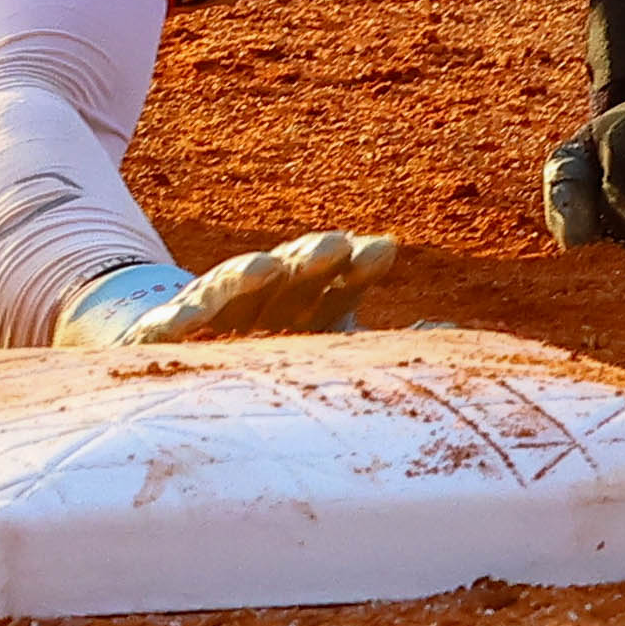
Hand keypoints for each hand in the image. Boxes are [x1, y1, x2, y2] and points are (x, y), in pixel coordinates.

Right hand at [54, 232, 400, 344]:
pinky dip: (175, 323)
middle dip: (311, 257)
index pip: (341, 277)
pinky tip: (183, 322)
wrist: (187, 378)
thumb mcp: (335, 358)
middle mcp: (265, 299)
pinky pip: (168, 330)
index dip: (359, 264)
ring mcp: (214, 314)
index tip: (383, 251)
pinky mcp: (165, 338)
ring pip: (231, 289)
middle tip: (332, 247)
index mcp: (311, 302)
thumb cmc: (276, 365)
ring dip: (247, 277)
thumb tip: (459, 335)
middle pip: (290, 272)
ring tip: (265, 269)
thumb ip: (389, 351)